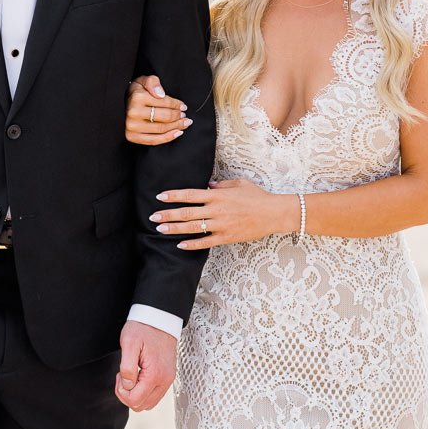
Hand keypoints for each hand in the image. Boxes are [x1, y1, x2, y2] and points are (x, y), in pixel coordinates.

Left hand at [116, 320, 176, 411]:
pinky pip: (154, 395)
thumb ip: (127, 367)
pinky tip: (138, 375)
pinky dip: (143, 391)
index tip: (119, 375)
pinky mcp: (168, 378)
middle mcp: (165, 381)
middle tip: (122, 375)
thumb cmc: (143, 329)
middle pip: (141, 406)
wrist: (160, 319)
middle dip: (127, 395)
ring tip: (130, 375)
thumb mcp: (129, 343)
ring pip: (148, 403)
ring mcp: (168, 380)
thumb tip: (127, 385)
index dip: (121, 392)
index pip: (135, 400)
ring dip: (135, 394)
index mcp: (155, 375)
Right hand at [125, 74, 190, 145]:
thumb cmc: (136, 92)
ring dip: (176, 127)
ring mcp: (131, 126)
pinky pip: (154, 140)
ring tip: (184, 124)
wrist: (120, 104)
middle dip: (178, 117)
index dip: (177, 105)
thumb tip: (161, 94)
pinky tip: (177, 133)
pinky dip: (168, 138)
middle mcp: (133, 113)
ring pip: (161, 129)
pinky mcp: (131, 137)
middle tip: (185, 116)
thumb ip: (153, 82)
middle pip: (165, 117)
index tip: (183, 107)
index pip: (164, 102)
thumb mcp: (143, 81)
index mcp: (137, 97)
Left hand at [150, 176, 295, 249]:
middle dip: (168, 215)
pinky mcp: (226, 237)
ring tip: (160, 229)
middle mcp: (216, 210)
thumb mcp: (239, 184)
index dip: (173, 196)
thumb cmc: (257, 196)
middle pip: (186, 212)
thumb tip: (207, 186)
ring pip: (193, 228)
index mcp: (218, 195)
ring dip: (175, 229)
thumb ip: (221, 185)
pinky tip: (180, 245)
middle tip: (153, 217)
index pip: (190, 194)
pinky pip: (206, 242)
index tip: (160, 196)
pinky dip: (192, 244)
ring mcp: (221, 225)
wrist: (274, 213)